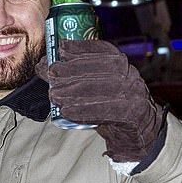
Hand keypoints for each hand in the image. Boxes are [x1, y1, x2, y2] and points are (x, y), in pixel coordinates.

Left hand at [38, 39, 162, 162]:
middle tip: (51, 73)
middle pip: (100, 67)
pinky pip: (104, 111)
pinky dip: (82, 110)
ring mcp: (133, 94)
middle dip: (72, 69)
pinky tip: (66, 111)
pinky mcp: (131, 114)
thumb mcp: (95, 89)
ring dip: (73, 90)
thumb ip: (75, 78)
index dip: (82, 47)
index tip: (61, 48)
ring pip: (100, 88)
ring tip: (54, 94)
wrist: (138, 135)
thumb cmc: (110, 109)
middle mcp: (130, 76)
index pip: (104, 50)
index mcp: (123, 66)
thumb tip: (44, 66)